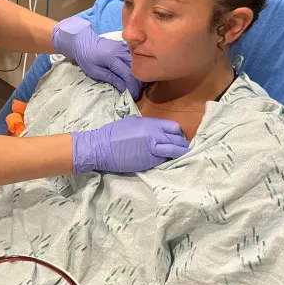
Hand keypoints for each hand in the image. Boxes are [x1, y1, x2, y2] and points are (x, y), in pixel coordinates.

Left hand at [53, 16, 141, 98]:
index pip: (128, 74)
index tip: (133, 96)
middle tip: (135, 93)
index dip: (133, 87)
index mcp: (113, 58)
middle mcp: (122, 51)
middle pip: (136, 69)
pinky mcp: (125, 47)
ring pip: (138, 64)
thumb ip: (112, 79)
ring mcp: (124, 48)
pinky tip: (134, 76)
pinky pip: (134, 59)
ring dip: (138, 76)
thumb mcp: (95, 72)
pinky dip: (136, 68)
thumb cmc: (86, 57)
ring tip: (135, 86)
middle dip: (138, 83)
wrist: (83, 41)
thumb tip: (125, 89)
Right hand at [73, 116, 189, 173]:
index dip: (178, 133)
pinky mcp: (149, 161)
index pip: (174, 127)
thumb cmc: (113, 134)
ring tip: (183, 156)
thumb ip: (147, 125)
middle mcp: (155, 135)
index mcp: (150, 123)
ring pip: (175, 152)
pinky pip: (164, 161)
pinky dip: (168, 161)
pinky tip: (169, 162)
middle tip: (182, 148)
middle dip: (182, 144)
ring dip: (180, 154)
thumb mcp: (132, 122)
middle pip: (177, 140)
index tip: (177, 138)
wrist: (101, 148)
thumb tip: (156, 129)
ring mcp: (153, 149)